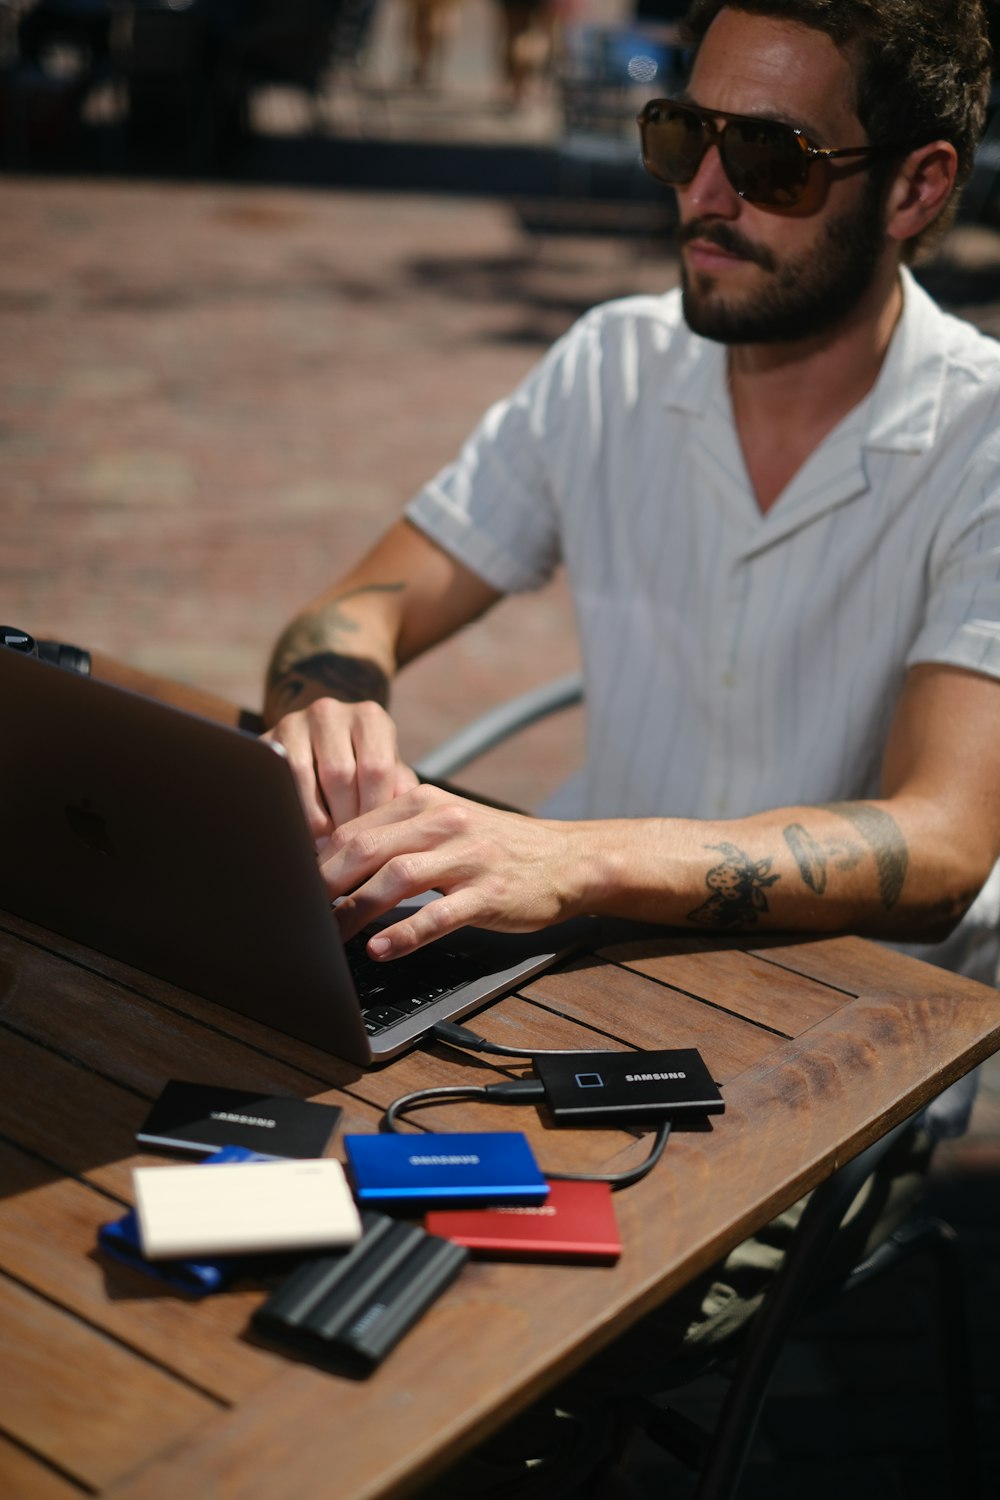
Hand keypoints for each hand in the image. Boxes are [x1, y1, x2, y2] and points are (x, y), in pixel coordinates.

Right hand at [262, 698, 418, 845]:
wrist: (321, 747)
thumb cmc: (364, 768)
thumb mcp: (389, 773)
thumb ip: (401, 790)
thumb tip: (406, 815)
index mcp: (369, 717)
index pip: (376, 767)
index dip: (374, 809)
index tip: (374, 840)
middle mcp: (330, 712)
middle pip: (338, 773)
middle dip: (344, 817)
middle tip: (349, 850)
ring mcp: (293, 722)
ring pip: (300, 774)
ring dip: (313, 817)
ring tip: (325, 845)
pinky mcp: (265, 739)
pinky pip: (273, 778)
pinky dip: (289, 809)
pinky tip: (301, 831)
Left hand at [320, 784, 594, 956]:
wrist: (569, 859)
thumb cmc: (498, 848)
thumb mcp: (448, 824)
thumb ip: (399, 834)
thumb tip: (338, 860)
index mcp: (425, 802)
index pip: (356, 826)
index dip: (317, 857)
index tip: (291, 884)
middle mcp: (443, 822)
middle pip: (367, 847)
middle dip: (325, 882)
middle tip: (296, 910)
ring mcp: (468, 857)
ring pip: (397, 878)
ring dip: (355, 908)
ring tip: (329, 935)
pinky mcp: (489, 893)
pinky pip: (439, 914)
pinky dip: (405, 932)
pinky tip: (381, 948)